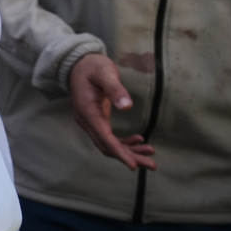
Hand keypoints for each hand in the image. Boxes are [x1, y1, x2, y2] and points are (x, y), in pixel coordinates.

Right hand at [68, 53, 154, 170]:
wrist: (79, 65)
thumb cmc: (93, 67)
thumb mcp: (105, 73)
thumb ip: (115, 89)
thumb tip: (127, 106)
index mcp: (87, 111)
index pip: (104, 137)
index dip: (119, 152)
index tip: (133, 165)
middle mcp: (86, 120)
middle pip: (107, 146)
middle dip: (129, 156)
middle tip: (152, 164)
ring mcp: (90, 122)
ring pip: (108, 144)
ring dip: (129, 151)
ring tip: (150, 153)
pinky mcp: (96, 120)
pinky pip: (109, 137)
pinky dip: (123, 143)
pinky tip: (138, 140)